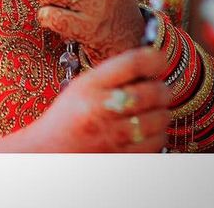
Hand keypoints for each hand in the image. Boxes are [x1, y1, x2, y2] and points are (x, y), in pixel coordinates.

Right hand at [29, 47, 171, 151]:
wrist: (52, 150)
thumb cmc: (69, 115)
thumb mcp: (82, 86)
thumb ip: (112, 75)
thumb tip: (151, 64)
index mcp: (90, 85)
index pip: (132, 64)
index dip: (153, 58)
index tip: (159, 59)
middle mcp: (103, 108)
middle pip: (153, 91)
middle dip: (161, 87)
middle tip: (157, 88)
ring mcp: (116, 135)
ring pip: (161, 116)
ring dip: (160, 111)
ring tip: (148, 109)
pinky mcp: (126, 155)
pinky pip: (159, 139)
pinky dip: (158, 132)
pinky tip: (145, 128)